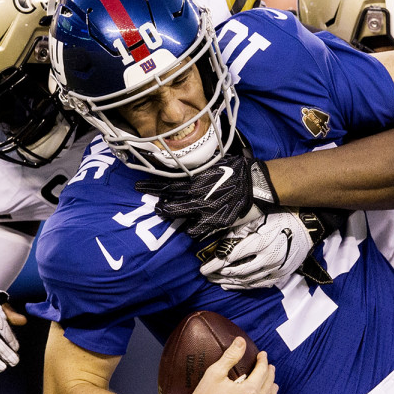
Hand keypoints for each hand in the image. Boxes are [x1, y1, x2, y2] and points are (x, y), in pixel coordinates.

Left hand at [135, 154, 278, 241]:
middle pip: (169, 204)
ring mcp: (204, 211)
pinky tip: (190, 229)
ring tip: (170, 216)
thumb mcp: (213, 162)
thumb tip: (186, 166)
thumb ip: (198, 168)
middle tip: (156, 207)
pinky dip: (192, 230)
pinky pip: (196, 230)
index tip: (138, 187)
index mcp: (193, 181)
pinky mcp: (214, 222)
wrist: (254, 184)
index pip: (166, 185)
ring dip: (173, 216)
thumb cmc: (236, 169)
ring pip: (180, 218)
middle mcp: (195, 197)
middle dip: (160, 207)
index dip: (150, 187)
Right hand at [173, 340, 276, 393]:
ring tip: (272, 384)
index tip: (263, 355)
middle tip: (269, 367)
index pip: (262, 372)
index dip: (263, 361)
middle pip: (268, 386)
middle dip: (270, 374)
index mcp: (249, 391)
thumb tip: (241, 341)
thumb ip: (231, 356)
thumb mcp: (215, 373)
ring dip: (272, 391)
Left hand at [199, 210, 313, 289]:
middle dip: (219, 274)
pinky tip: (231, 285)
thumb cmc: (282, 219)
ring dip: (229, 282)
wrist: (308, 228)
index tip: (202, 268)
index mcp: (262, 243)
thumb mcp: (260, 219)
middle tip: (206, 275)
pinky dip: (243, 286)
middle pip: (237, 271)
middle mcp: (269, 259)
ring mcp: (276, 269)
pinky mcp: (281, 275)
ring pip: (247, 280)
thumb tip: (220, 242)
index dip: (215, 264)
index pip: (231, 256)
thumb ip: (239, 230)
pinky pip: (258, 284)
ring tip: (215, 281)